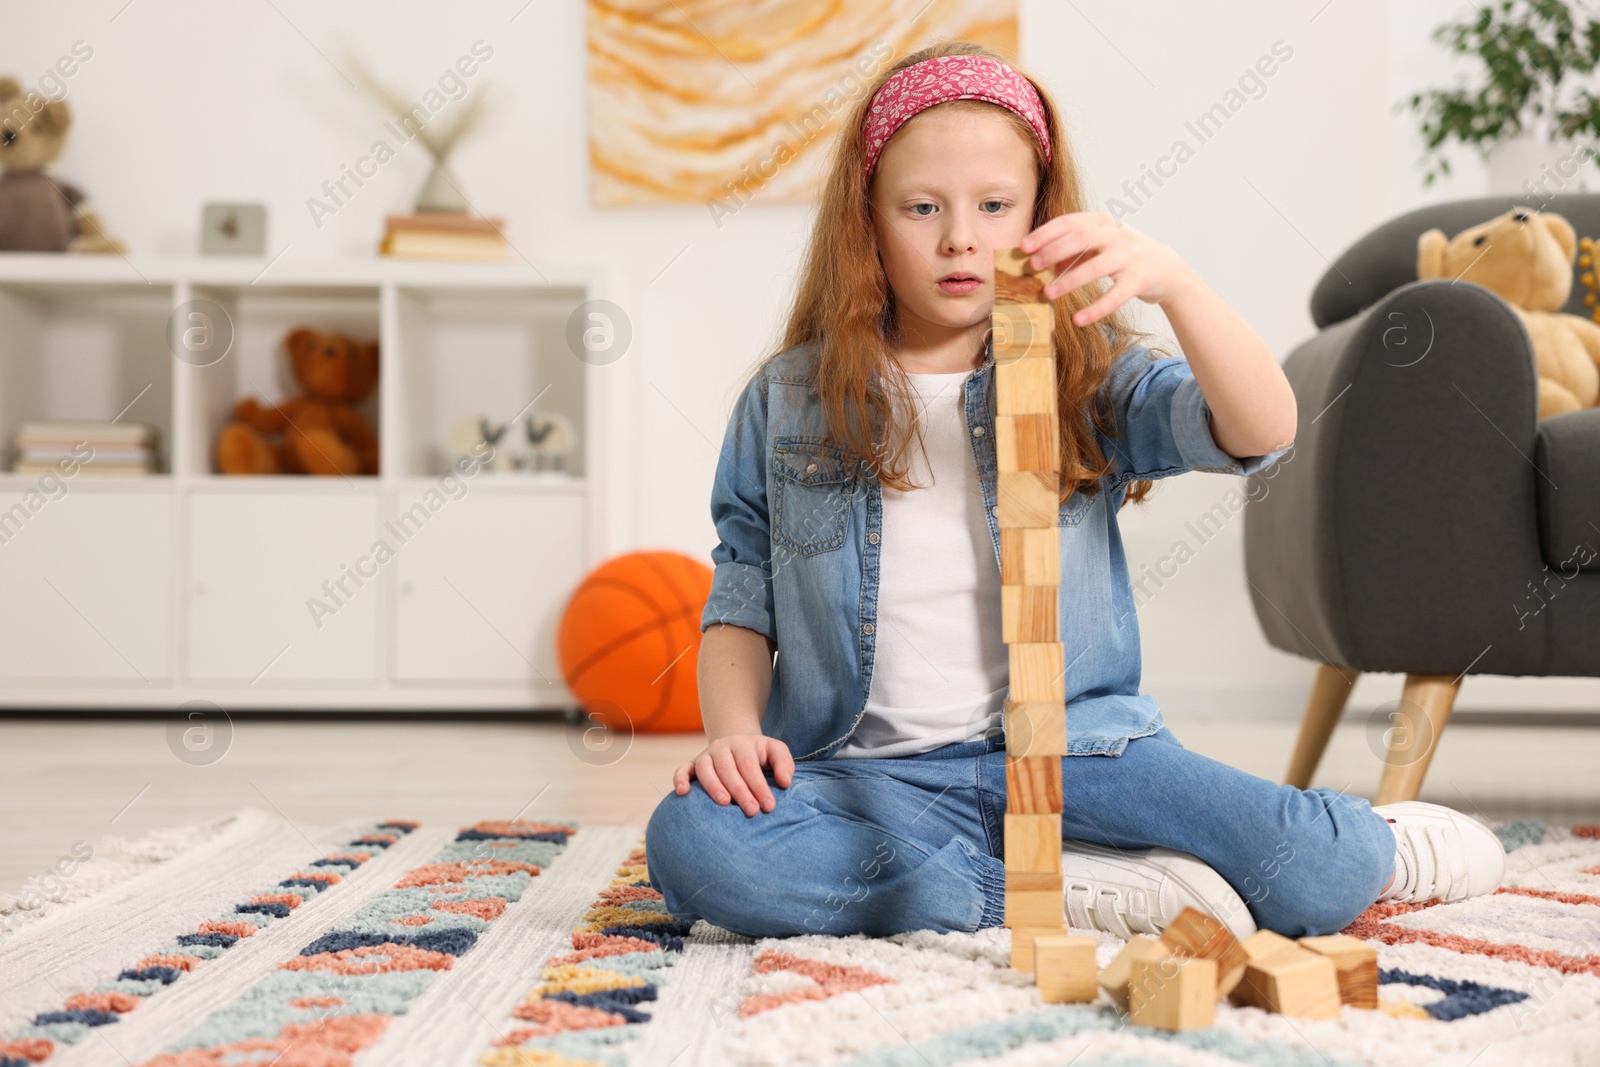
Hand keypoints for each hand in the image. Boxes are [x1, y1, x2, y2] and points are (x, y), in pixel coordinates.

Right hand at [673, 733, 793, 816]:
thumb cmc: (759, 753)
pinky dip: (679, 779)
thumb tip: (785, 782)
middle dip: (740, 791)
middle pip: (728, 769)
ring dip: (713, 786)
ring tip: (724, 803)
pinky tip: (683, 793)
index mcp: (743, 744)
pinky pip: (682, 770)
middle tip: (751, 811)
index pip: (750, 766)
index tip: (769, 806)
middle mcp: (722, 748)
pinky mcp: (692, 765)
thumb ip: (784, 764)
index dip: (759, 786)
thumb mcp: (776, 751)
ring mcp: (705, 755)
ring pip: (705, 769)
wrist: (735, 742)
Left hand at [1019, 212, 1196, 327]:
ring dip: (1069, 281)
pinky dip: (1095, 309)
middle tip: (1032, 267)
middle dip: (1053, 252)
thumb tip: (1041, 263)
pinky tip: (1078, 320)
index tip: (1024, 247)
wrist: (1168, 269)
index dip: (1045, 233)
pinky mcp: (1140, 280)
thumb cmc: (1124, 256)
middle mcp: (1118, 235)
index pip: (1070, 221)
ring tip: (1048, 294)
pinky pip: (1115, 296)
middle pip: (1081, 238)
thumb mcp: (1100, 247)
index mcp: (1104, 222)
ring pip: (1096, 267)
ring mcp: (1131, 256)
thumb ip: (1072, 252)